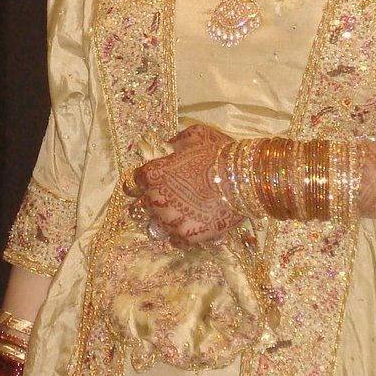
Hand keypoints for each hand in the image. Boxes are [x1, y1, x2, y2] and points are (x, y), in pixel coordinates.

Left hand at [125, 124, 241, 244]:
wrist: (243, 178)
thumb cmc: (219, 153)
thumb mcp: (196, 135)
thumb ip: (178, 141)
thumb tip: (169, 145)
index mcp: (154, 173)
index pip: (133, 184)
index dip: (140, 185)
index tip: (146, 187)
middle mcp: (156, 198)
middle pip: (143, 206)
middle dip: (153, 204)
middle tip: (168, 202)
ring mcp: (170, 219)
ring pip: (156, 226)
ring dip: (165, 222)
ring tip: (178, 218)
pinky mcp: (186, 235)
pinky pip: (175, 241)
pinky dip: (180, 237)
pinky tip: (190, 229)